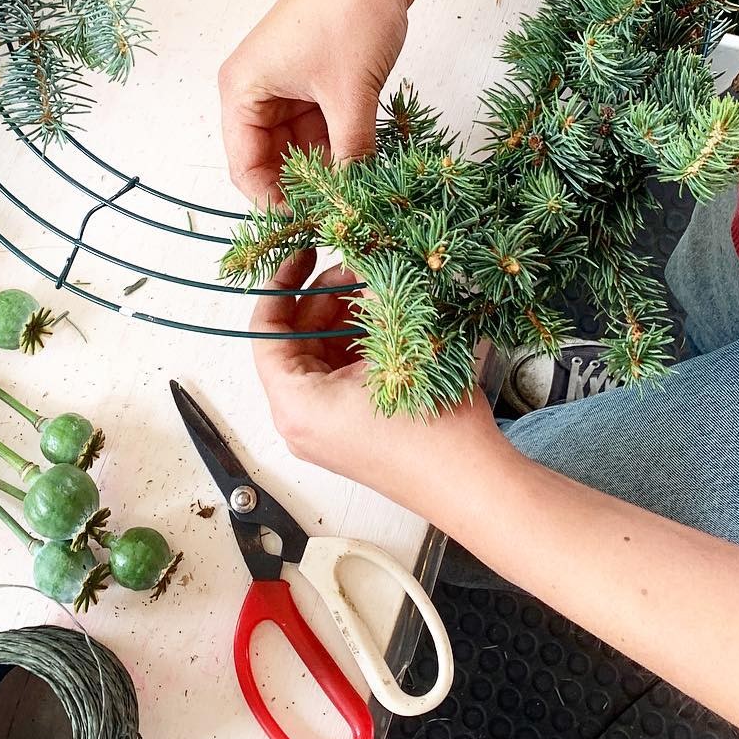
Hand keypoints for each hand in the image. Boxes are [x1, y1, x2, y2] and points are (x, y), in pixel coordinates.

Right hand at [218, 0, 417, 203]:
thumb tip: (354, 202)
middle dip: (304, 187)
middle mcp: (256, 87)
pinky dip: (341, 144)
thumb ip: (350, 156)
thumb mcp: (350, 96)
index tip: (314, 227)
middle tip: (340, 215)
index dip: (276, 203)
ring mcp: (287, 80)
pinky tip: (365, 164)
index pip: (245, 169)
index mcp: (241, 89)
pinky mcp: (317, 74)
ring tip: (358, 193)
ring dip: (327, 166)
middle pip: (271, 159)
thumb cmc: (349, 13)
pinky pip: (322, 124)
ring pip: (301, 144)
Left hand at [250, 252, 507, 520]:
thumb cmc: (433, 428)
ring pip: (319, 356)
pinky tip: (386, 320)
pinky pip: (338, 376)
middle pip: (294, 341)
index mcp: (295, 404)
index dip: (282, 283)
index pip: (265, 330)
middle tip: (359, 269)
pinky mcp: (348, 432)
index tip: (305, 254)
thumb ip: (371, 296)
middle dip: (324, 298)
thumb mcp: (398, 344)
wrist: (472, 484)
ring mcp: (323, 430)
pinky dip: (356, 345)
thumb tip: (360, 260)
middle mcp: (299, 422)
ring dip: (344, 318)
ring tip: (379, 290)